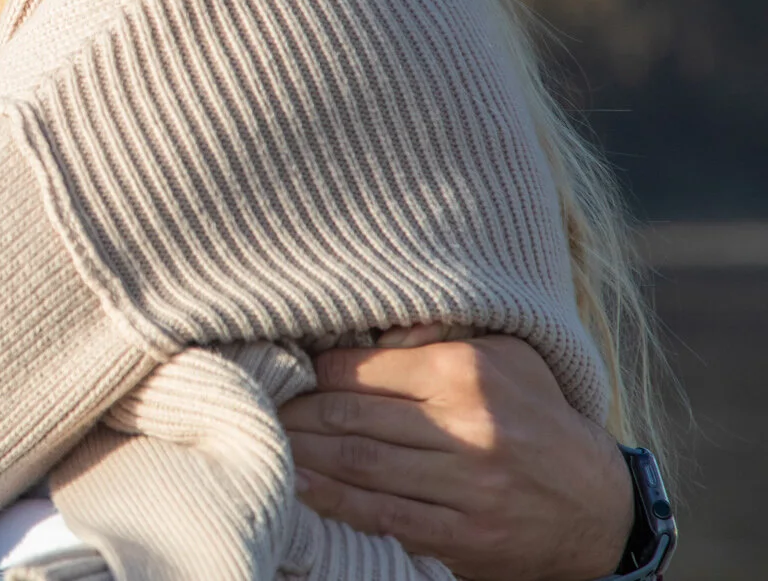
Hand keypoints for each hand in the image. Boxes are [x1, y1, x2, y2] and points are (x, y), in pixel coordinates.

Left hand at [280, 334, 632, 580]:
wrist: (601, 506)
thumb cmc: (538, 417)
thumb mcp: (506, 356)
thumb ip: (440, 335)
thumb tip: (372, 322)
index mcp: (466, 373)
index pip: (360, 368)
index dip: (310, 372)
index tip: (281, 372)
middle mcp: (467, 428)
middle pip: (351, 417)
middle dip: (294, 413)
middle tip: (257, 408)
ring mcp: (465, 487)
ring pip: (358, 466)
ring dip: (302, 455)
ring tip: (264, 442)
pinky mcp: (462, 535)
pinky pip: (381, 515)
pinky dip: (332, 501)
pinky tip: (298, 486)